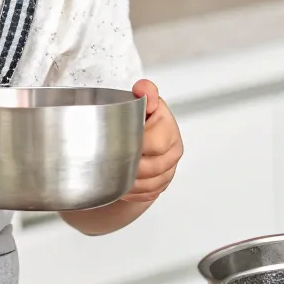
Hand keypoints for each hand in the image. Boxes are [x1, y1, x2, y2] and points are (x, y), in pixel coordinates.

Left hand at [120, 79, 181, 203]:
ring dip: (130, 182)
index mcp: (169, 129)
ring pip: (149, 184)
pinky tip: (121, 185)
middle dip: (130, 166)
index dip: (136, 145)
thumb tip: (142, 89)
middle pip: (151, 167)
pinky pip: (147, 194)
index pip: (155, 143)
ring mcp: (169, 170)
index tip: (118, 142)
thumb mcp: (143, 101)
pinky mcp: (161, 185)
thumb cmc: (141, 118)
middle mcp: (173, 151)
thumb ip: (145, 91)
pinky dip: (133, 192)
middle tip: (110, 162)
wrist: (144, 139)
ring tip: (112, 174)